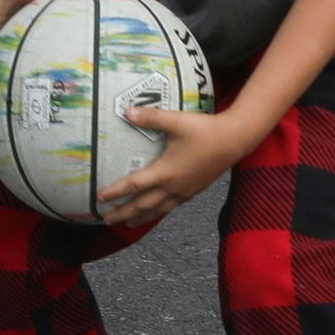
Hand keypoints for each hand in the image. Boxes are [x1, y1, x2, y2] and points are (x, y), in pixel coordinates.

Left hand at [99, 101, 253, 225]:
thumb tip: (127, 111)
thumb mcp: (176, 120)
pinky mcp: (193, 191)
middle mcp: (173, 186)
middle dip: (123, 213)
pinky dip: (158, 212)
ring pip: (158, 210)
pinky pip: (171, 207)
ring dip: (140, 217)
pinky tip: (156, 211)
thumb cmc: (205, 130)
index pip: (134, 186)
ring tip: (127, 223)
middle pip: (143, 205)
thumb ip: (151, 117)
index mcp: (165, 172)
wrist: (234, 140)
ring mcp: (184, 191)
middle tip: (106, 220)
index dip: (115, 192)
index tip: (99, 198)